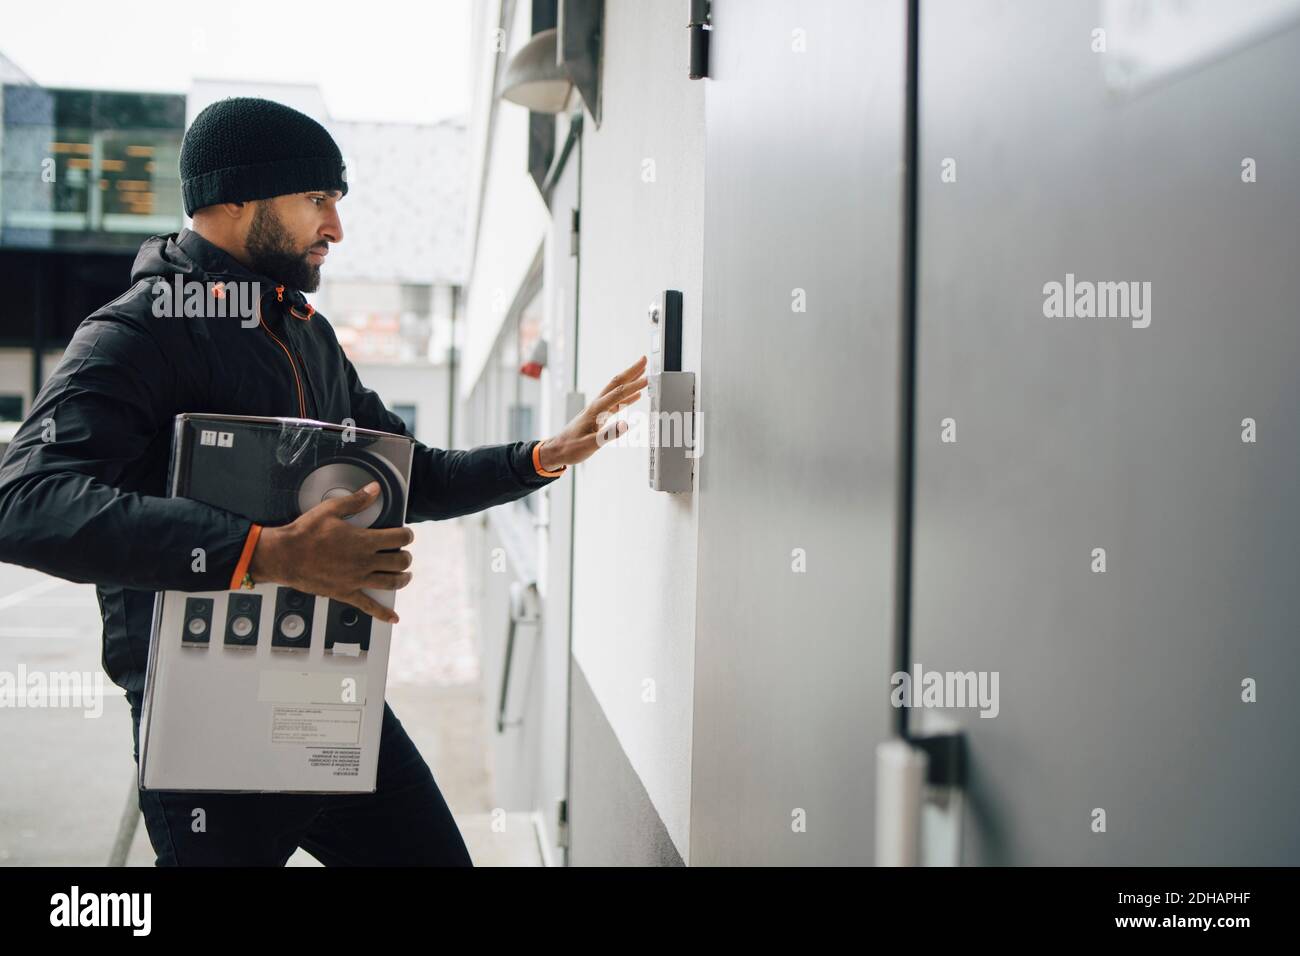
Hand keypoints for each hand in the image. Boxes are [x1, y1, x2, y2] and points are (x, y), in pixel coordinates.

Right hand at [248, 481, 413, 623]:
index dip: (406, 535)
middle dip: (405, 556)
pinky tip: (392, 617)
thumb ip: (356, 500)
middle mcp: (364, 562)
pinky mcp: (346, 593)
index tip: (405, 534)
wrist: (284, 556)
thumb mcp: (331, 510)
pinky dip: (383, 613)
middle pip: (400, 561)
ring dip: (402, 578)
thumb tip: (374, 489)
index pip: (399, 538)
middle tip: (403, 553)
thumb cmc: (304, 533)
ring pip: (391, 582)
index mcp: (363, 541)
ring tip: (404, 575)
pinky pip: (368, 606)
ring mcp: (356, 579)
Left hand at [536, 354, 648, 469]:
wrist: (558, 449)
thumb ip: (607, 435)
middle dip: (631, 371)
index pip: (617, 394)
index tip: (647, 379)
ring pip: (617, 390)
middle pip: (616, 383)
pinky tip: (636, 396)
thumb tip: (625, 425)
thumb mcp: (589, 444)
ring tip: (643, 373)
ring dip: (630, 380)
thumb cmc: (571, 447)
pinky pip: (616, 402)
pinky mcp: (599, 415)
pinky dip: (627, 397)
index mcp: (595, 410)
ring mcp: (598, 409)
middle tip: (644, 360)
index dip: (633, 386)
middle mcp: (597, 405)